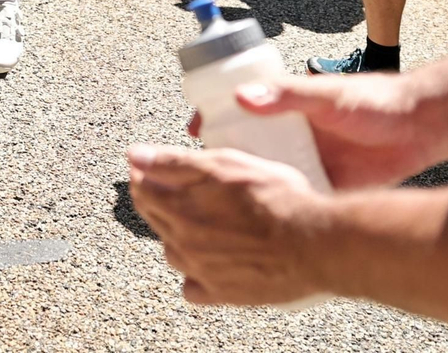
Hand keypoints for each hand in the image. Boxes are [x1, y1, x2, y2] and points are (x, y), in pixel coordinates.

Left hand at [127, 145, 328, 305]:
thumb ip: (174, 162)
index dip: (142, 173)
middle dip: (154, 199)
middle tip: (162, 186)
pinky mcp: (223, 293)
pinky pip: (193, 287)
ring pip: (172, 252)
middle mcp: (184, 243)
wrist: (312, 242)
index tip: (144, 165)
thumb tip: (135, 155)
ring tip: (189, 220)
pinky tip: (204, 261)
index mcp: (180, 208)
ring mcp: (202, 271)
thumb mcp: (223, 164)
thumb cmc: (274, 198)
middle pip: (155, 219)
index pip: (144, 189)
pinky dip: (193, 274)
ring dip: (173, 234)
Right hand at [187, 71, 434, 189]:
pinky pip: (295, 200)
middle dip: (223, 165)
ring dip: (249, 192)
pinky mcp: (324, 187)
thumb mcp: (326, 95)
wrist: (419, 128)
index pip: (239, 114)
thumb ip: (288, 95)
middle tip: (199, 183)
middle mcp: (291, 137)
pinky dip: (281, 211)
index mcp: (285, 110)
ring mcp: (307, 163)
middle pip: (247, 151)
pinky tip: (263, 229)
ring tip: (222, 212)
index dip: (214, 124)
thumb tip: (242, 97)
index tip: (192, 135)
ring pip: (268, 179)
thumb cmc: (373, 101)